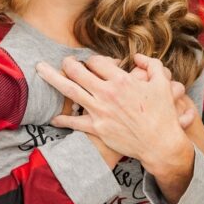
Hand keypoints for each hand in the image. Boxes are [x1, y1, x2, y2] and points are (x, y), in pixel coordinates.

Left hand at [42, 53, 192, 188]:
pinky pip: (75, 122)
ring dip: (52, 77)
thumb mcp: (162, 84)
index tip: (96, 65)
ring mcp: (100, 111)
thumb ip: (151, 65)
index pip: (96, 61)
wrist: (162, 146)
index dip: (94, 60)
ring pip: (69, 89)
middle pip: (76, 70)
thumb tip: (138, 56)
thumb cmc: (163, 115)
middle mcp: (106, 93)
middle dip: (68, 63)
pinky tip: (54, 118)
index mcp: (120, 81)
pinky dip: (63, 119)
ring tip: (39, 69)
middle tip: (65, 62)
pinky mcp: (98, 128)